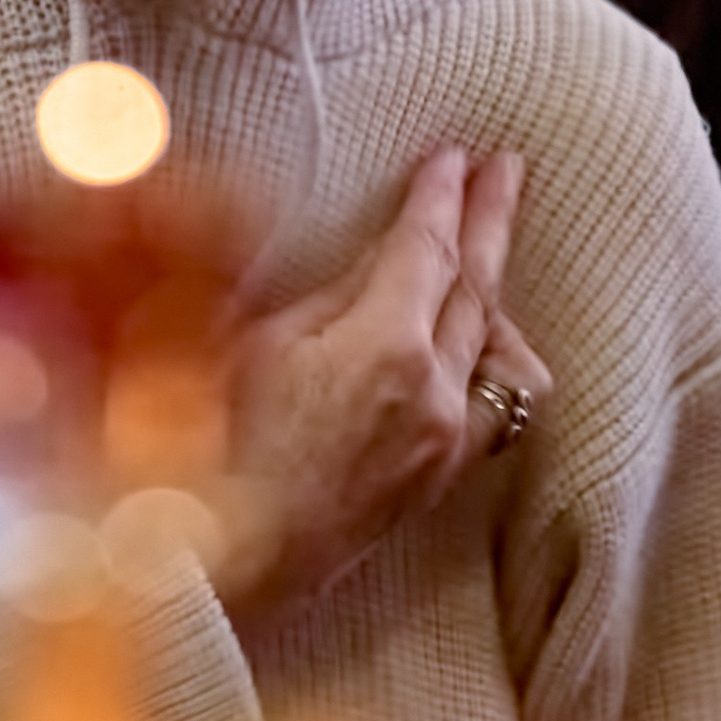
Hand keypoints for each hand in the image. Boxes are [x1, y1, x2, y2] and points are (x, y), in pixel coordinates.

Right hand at [223, 147, 548, 618]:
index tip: (455, 154)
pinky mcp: (436, 481)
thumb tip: (374, 264)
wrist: (225, 566)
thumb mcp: (261, 343)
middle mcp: (436, 395)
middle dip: (490, 220)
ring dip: (493, 290)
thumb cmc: (214, 448)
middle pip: (478, 288)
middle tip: (505, 166)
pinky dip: (491, 357)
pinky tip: (478, 341)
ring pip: (495, 348)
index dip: (442, 196)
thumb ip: (329, 296)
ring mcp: (445, 444)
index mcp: (388, 348)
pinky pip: (492, 404)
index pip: (429, 249)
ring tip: (488, 248)